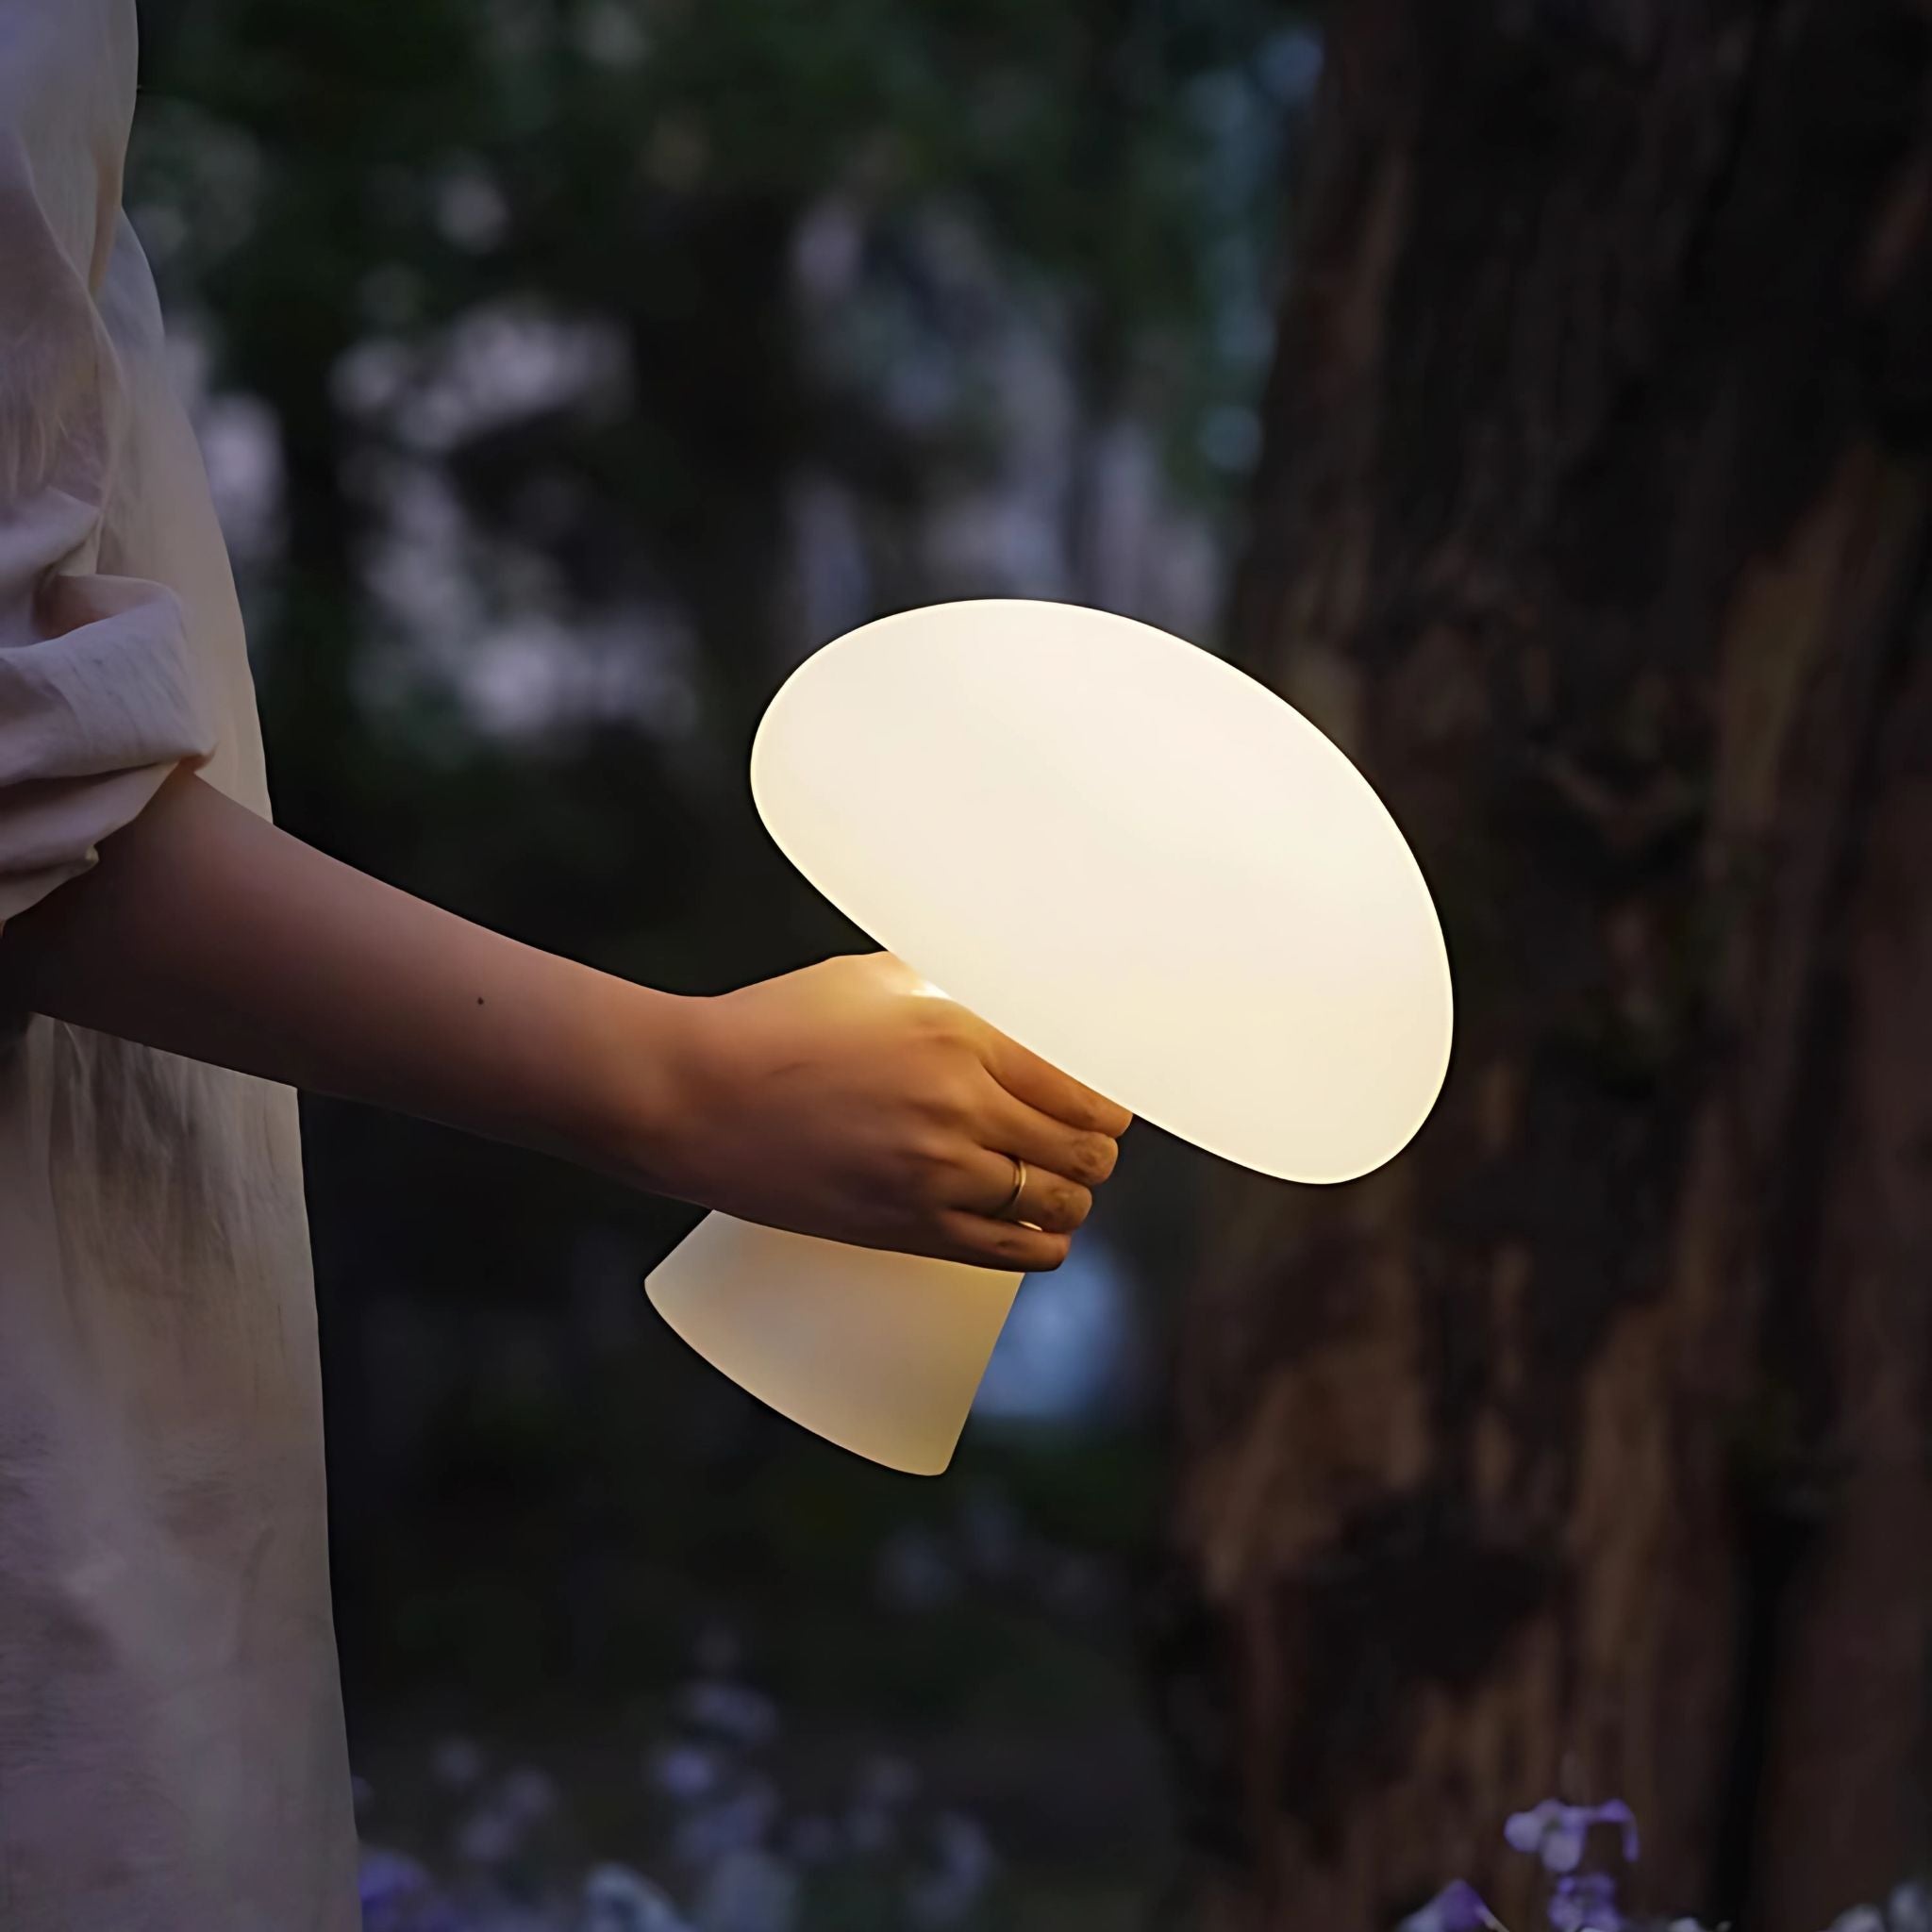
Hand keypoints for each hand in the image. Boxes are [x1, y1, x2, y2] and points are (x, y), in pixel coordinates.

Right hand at [643, 952, 1131, 1270]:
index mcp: (960, 1037)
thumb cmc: (772, 1027)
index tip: (1106, 1105)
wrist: (692, 1097)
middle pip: (1083, 1152)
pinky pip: (1011, 1253)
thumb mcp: (872, 979)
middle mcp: (960, 1109)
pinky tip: (1040, 1231)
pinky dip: (1042, 1245)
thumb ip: (947, 989)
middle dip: (1094, 1151)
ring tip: (1059, 1186)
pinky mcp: (907, 1231)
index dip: (1109, 1103)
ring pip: (1058, 1206)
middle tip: (1085, 1145)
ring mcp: (936, 1177)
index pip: (1085, 1087)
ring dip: (1072, 1197)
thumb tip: (998, 999)